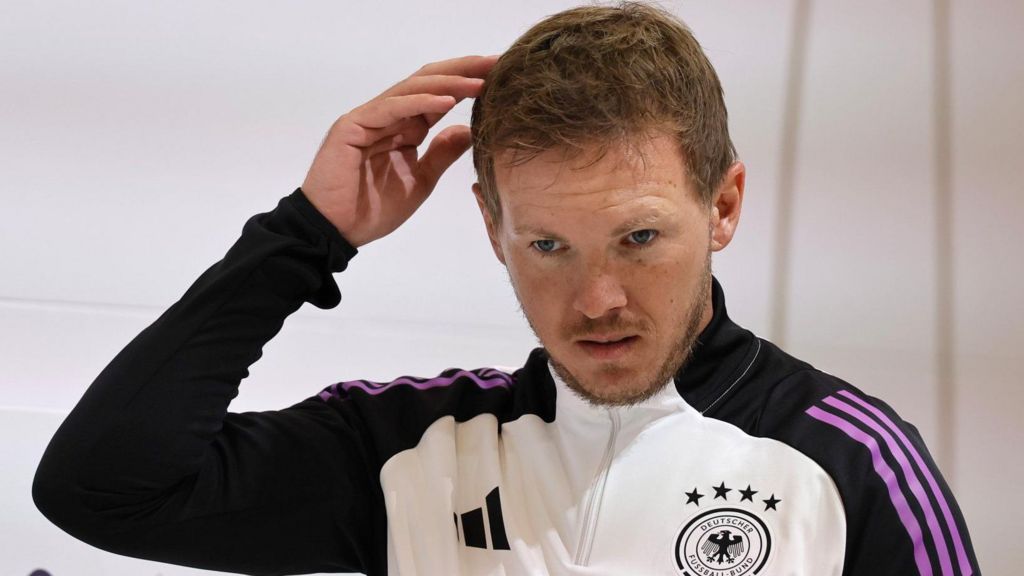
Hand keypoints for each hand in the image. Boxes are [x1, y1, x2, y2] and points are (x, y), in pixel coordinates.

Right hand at [300, 54, 498, 247]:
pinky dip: (419, 102)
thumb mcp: (419, 181)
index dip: (467, 84)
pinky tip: (447, 101)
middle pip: (428, 83)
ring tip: (480, 81)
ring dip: (448, 83)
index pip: (438, 96)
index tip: (500, 77)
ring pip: (412, 89)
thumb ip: (441, 155)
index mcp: (403, 128)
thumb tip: (469, 131)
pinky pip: (391, 108)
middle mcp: (387, 116)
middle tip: (496, 64)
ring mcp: (369, 118)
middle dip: (463, 71)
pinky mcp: (353, 126)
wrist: (334, 231)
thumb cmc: (371, 210)